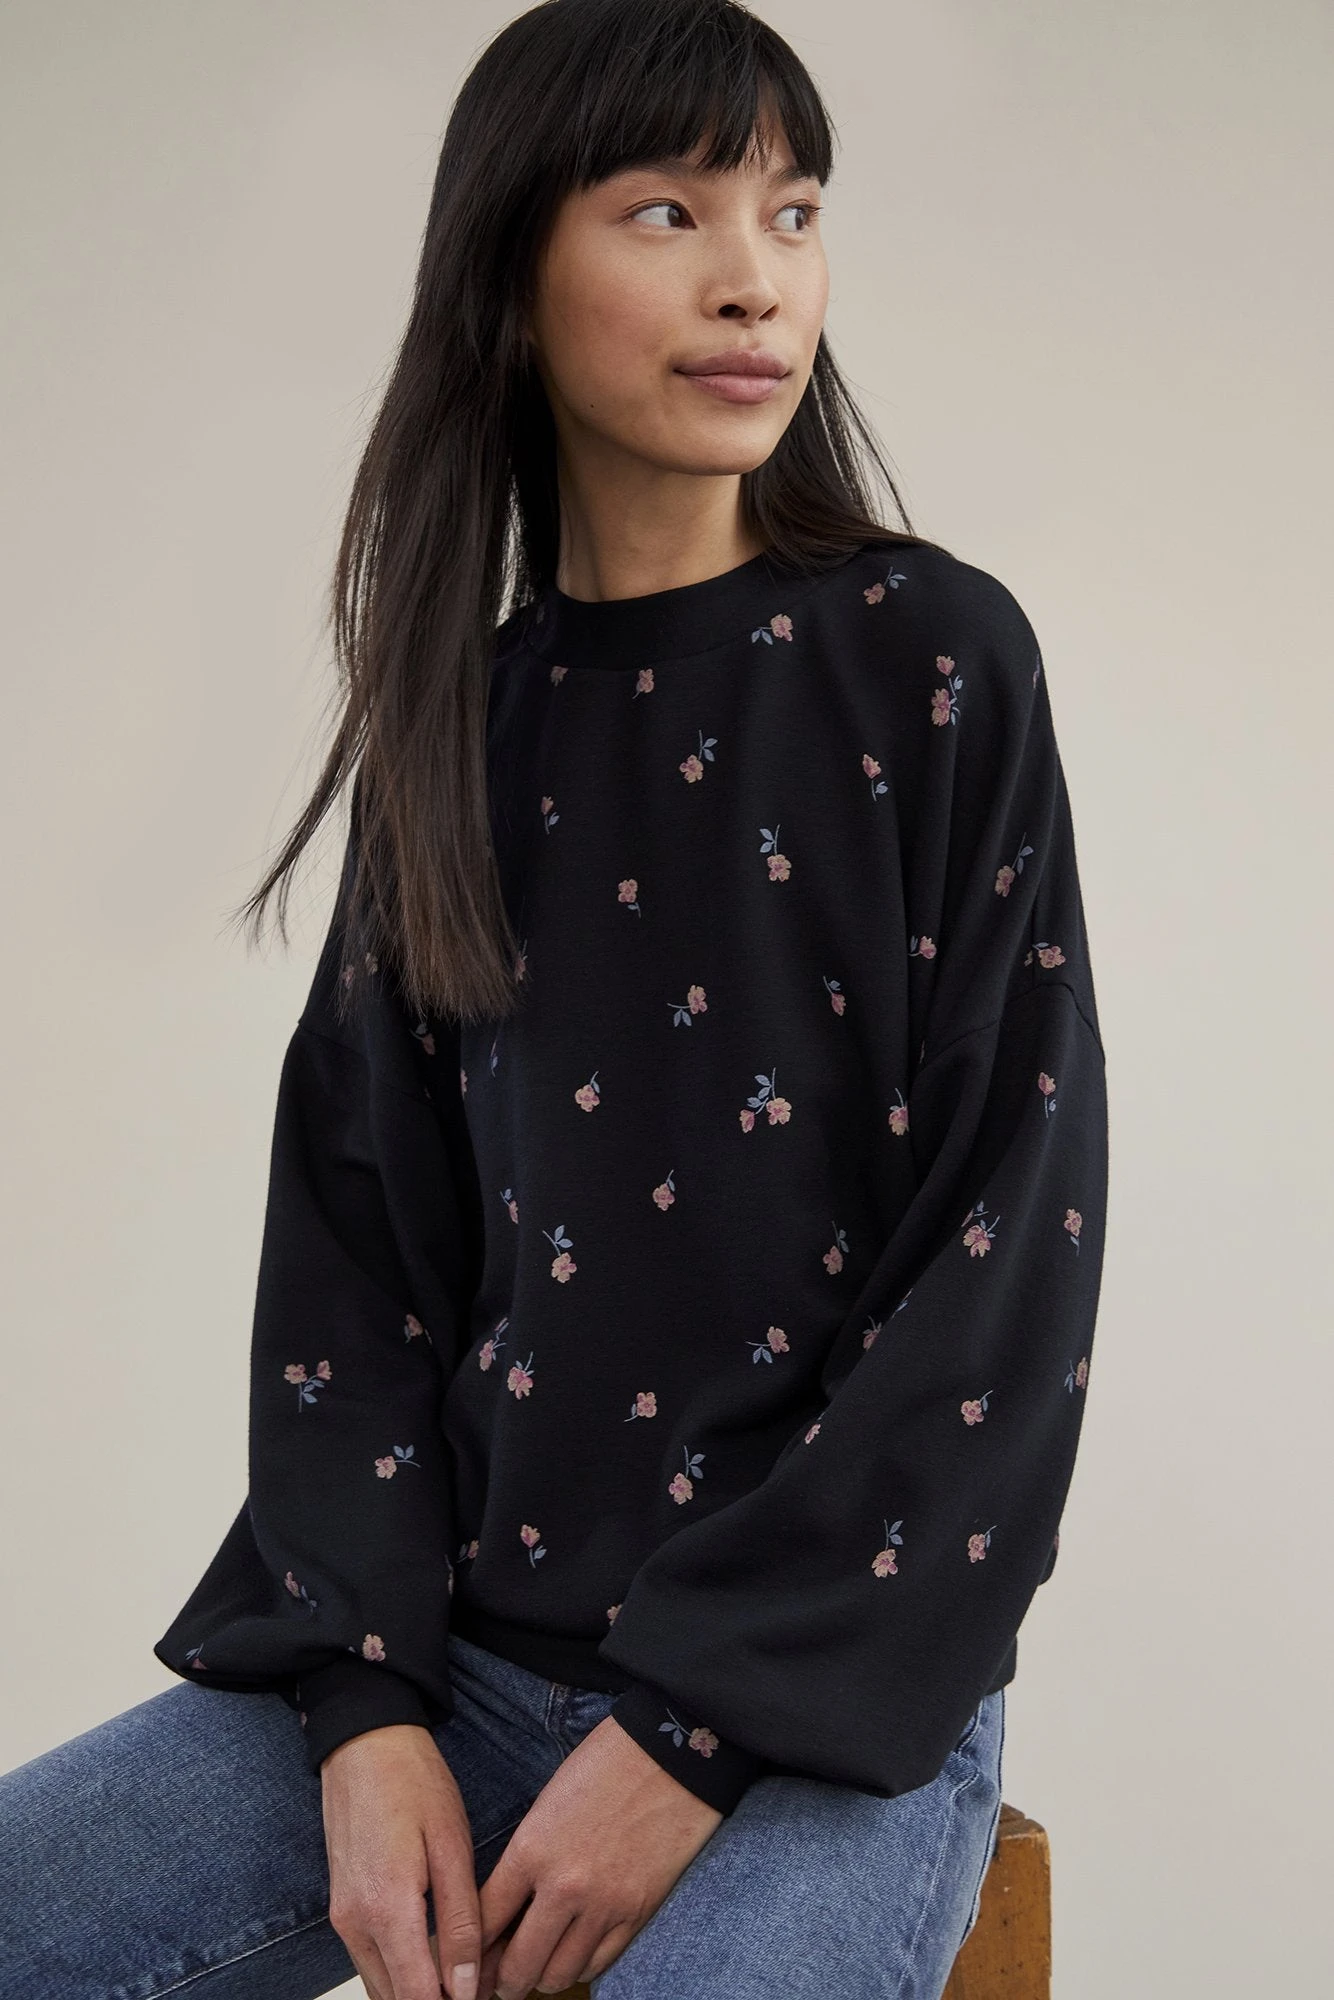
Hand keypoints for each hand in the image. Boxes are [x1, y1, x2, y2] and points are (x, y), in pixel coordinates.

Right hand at [320, 1721, 482, 1999]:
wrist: (363, 1744)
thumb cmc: (413, 1783)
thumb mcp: (452, 1846)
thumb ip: (460, 1923)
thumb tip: (466, 1988)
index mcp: (387, 1910)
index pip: (418, 1999)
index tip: (484, 1996)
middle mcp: (355, 1926)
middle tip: (479, 1983)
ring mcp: (342, 1920)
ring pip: (381, 1987)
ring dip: (417, 1991)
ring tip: (462, 1973)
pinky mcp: (341, 1910)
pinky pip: (371, 1962)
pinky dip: (400, 1972)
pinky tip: (434, 1956)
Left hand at [475, 1714, 722, 1998]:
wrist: (672, 1753)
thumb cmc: (604, 1765)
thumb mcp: (548, 1804)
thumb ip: (526, 1857)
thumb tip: (507, 1904)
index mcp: (531, 1851)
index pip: (483, 1922)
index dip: (468, 1949)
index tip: (464, 1959)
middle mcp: (562, 1887)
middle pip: (516, 1965)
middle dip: (502, 1981)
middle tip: (498, 1980)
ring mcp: (602, 1905)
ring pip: (557, 1975)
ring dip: (542, 1978)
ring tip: (537, 1970)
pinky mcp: (637, 1913)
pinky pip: (599, 1965)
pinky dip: (581, 1967)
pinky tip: (573, 1955)